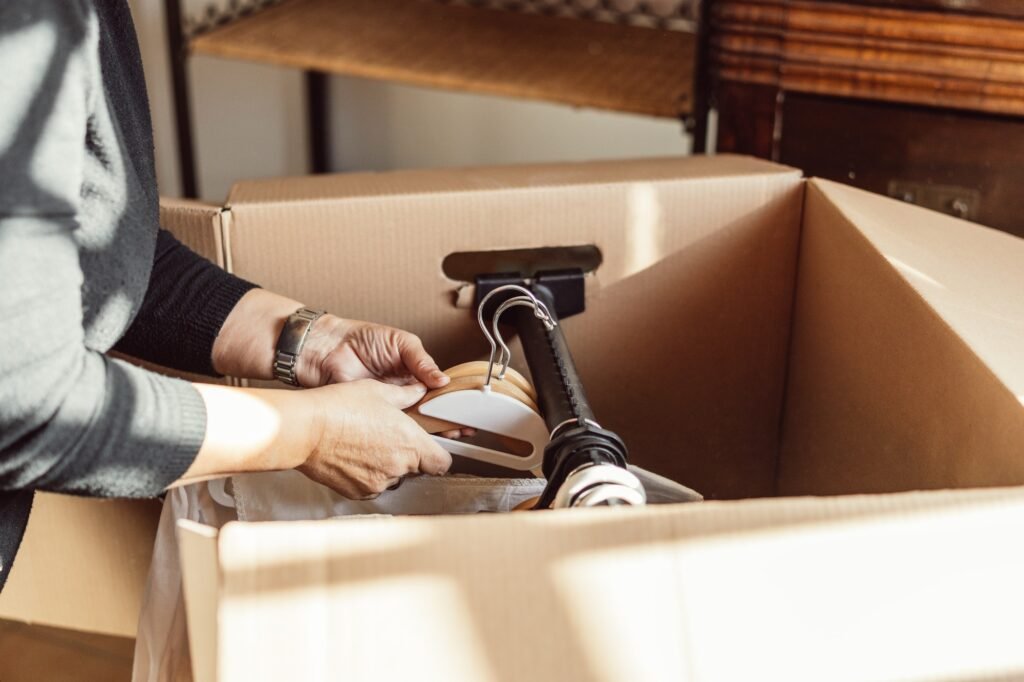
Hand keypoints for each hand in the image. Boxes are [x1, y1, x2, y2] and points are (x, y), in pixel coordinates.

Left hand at [295, 316, 472, 439]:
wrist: (328, 349)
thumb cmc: (361, 338)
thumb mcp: (400, 342)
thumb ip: (422, 360)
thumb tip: (443, 379)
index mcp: (415, 373)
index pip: (440, 391)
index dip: (454, 402)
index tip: (469, 412)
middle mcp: (405, 392)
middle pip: (432, 410)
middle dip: (449, 421)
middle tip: (463, 429)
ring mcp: (390, 406)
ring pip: (416, 422)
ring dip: (432, 431)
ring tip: (450, 436)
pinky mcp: (374, 416)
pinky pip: (393, 427)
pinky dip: (407, 434)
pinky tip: (420, 438)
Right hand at [298, 380, 451, 498]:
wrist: (304, 430)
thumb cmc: (339, 408)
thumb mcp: (378, 391)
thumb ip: (405, 395)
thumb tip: (418, 391)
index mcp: (411, 443)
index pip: (442, 462)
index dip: (438, 454)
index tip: (431, 447)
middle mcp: (398, 467)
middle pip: (416, 469)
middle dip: (407, 455)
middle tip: (388, 436)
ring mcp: (378, 483)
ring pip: (392, 477)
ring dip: (386, 465)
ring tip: (366, 443)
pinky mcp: (358, 492)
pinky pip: (371, 485)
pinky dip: (366, 474)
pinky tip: (353, 455)